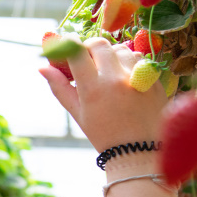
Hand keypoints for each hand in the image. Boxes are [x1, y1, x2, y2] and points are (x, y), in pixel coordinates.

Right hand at [39, 37, 167, 152]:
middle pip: (100, 44)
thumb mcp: (78, 114)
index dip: (68, 43)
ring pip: (121, 49)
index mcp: (93, 88)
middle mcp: (116, 79)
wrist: (139, 153)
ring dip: (112, 55)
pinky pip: (140, 59)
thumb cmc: (104, 135)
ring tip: (109, 72)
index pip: (77, 51)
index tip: (66, 44)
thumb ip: (60, 88)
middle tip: (87, 60)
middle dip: (90, 48)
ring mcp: (138, 78)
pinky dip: (129, 63)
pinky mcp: (153, 80)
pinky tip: (125, 79)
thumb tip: (42, 68)